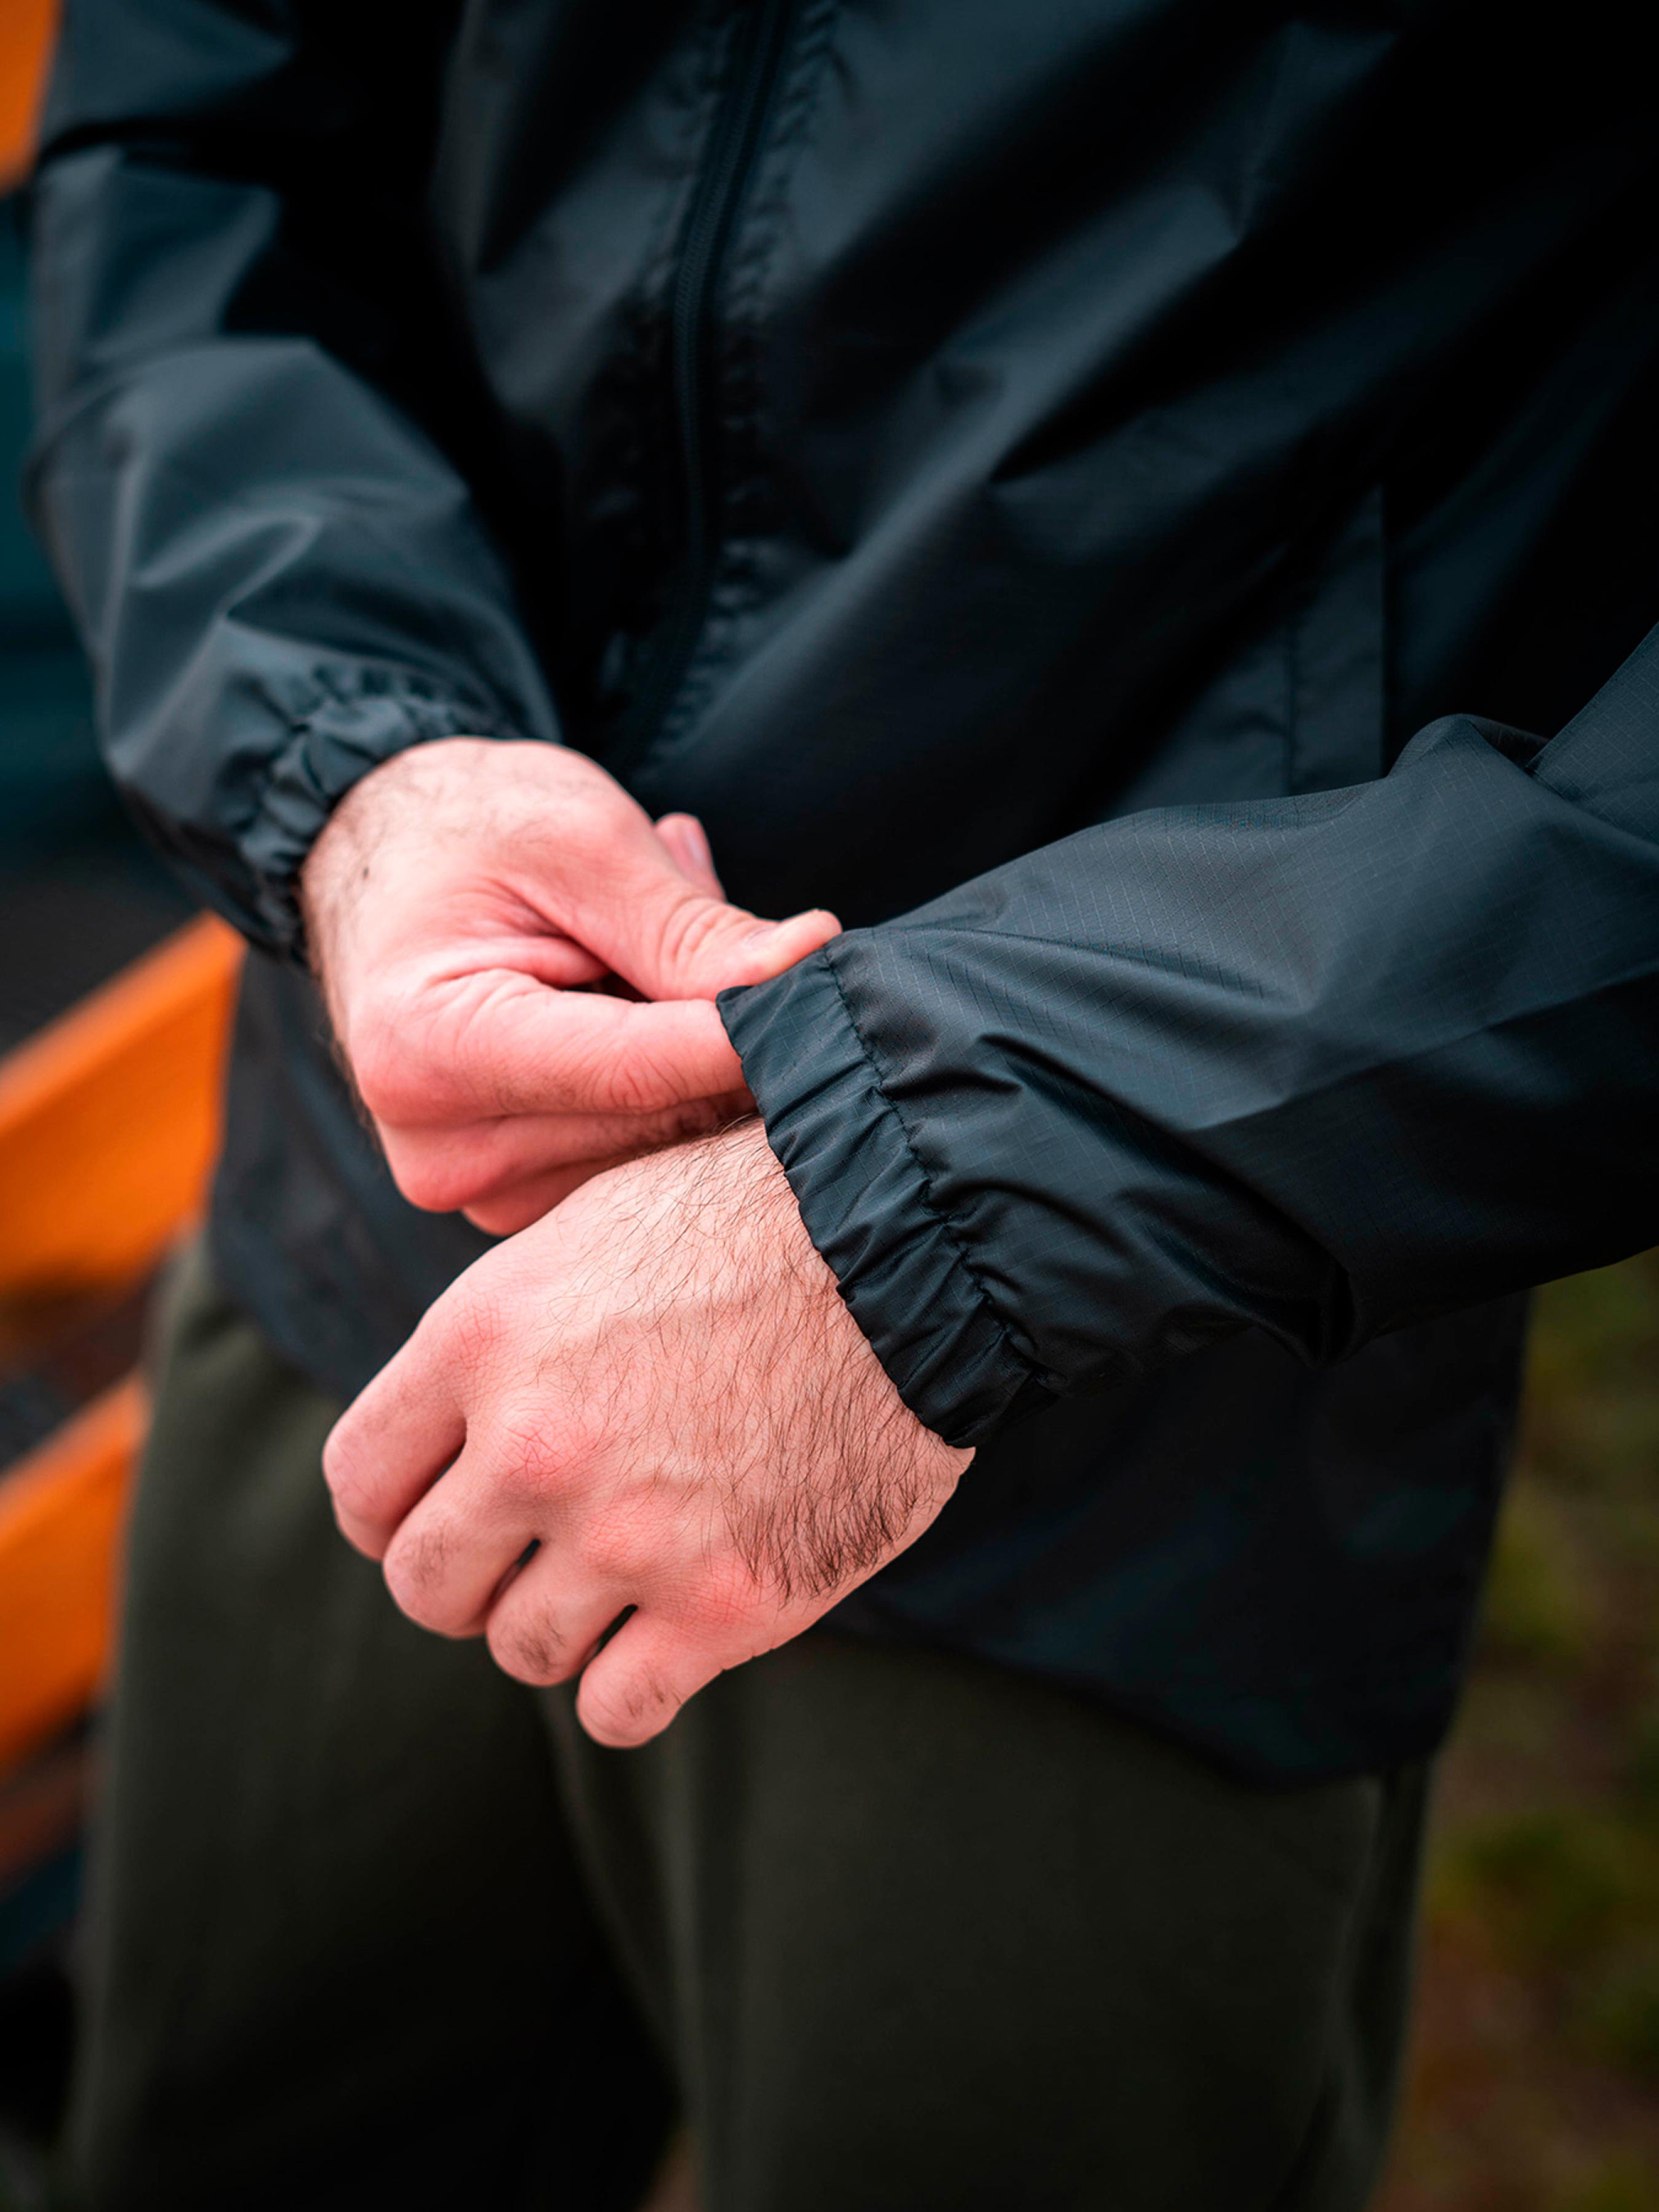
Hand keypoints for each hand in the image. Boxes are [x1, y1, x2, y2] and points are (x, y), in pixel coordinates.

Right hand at [301, 738, 837, 1232]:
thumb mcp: (578, 839)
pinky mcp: (524, 1199)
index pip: (634, 1071)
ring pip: (668, 1140)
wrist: (387, 858)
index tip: (827, 980)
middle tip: (695, 911)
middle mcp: (443, 1151)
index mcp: (426, 1051)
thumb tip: (805, 971)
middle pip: (659, 1115)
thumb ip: (687, 925)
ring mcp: (484, 1190)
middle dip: (714, 1026)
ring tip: (633, 946)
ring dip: (690, 1047)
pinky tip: (625, 998)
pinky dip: (667, 1077)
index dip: (745, 1031)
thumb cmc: (469, 829)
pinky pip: (647, 1152)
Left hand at [322, 1119, 972, 1745]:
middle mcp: (536, 1445)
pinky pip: (618, 1708)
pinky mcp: (728, 1603)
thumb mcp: (589, 1230)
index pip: (360, 1480)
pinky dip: (629, 1686)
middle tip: (520, 1557)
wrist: (914, 1242)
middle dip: (464, 1580)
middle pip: (425, 1584)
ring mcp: (630, 1533)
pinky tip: (663, 1640)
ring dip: (556, 1625)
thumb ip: (501, 1336)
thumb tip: (451, 1424)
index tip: (420, 1518)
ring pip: (522, 1649)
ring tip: (612, 1580)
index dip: (385, 1513)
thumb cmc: (758, 1213)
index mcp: (485, 1338)